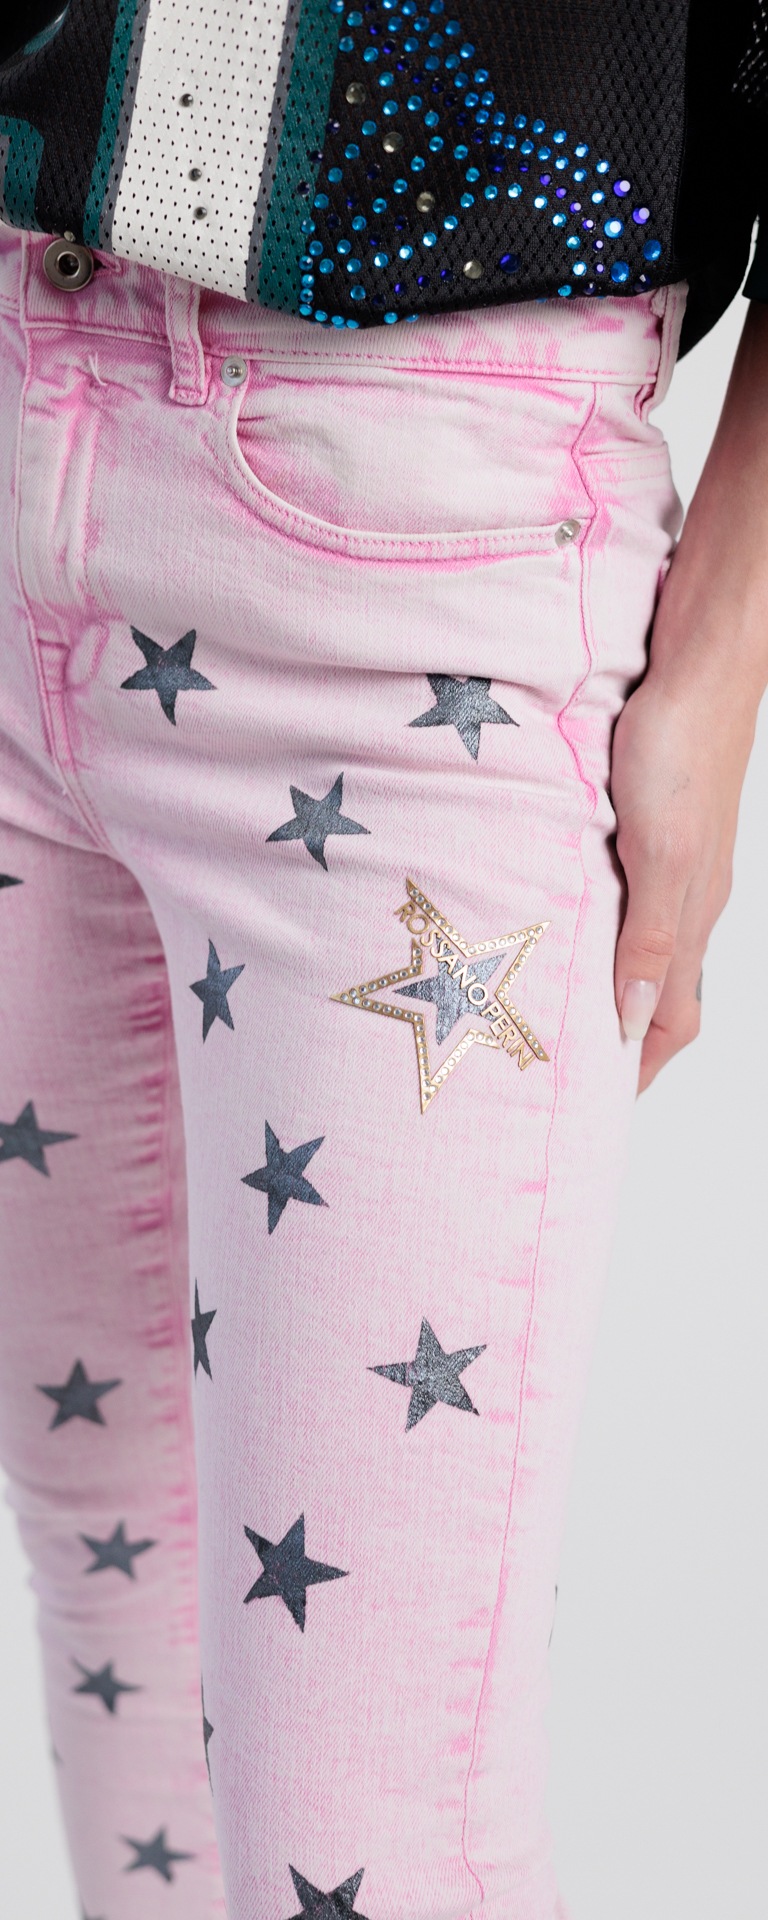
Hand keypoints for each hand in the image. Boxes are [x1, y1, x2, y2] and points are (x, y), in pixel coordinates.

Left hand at [612, 300, 767, 1091]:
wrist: (698, 654)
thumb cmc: (680, 747)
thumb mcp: (659, 853)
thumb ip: (648, 939)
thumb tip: (630, 1024)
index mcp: (691, 915)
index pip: (670, 1020)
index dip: (638, 1067)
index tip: (596, 1104)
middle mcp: (681, 895)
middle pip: (654, 988)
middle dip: (616, 1035)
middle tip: (560, 1064)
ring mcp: (663, 857)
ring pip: (635, 940)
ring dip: (600, 979)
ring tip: (546, 1003)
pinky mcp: (642, 818)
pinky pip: (619, 892)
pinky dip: (592, 922)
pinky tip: (554, 913)